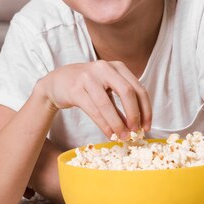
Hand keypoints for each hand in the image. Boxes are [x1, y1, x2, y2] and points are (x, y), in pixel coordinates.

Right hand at [36, 60, 151, 139]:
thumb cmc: (86, 85)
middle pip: (127, 92)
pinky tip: (109, 134)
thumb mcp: (106, 87)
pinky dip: (104, 125)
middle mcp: (104, 68)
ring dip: (117, 124)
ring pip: (108, 104)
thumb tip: (136, 126)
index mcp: (117, 66)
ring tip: (123, 137)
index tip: (146, 126)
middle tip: (136, 131)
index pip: (138, 88)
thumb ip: (121, 102)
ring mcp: (88, 77)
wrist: (57, 82)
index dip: (146, 109)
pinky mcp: (75, 90)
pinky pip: (93, 110)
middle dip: (134, 115)